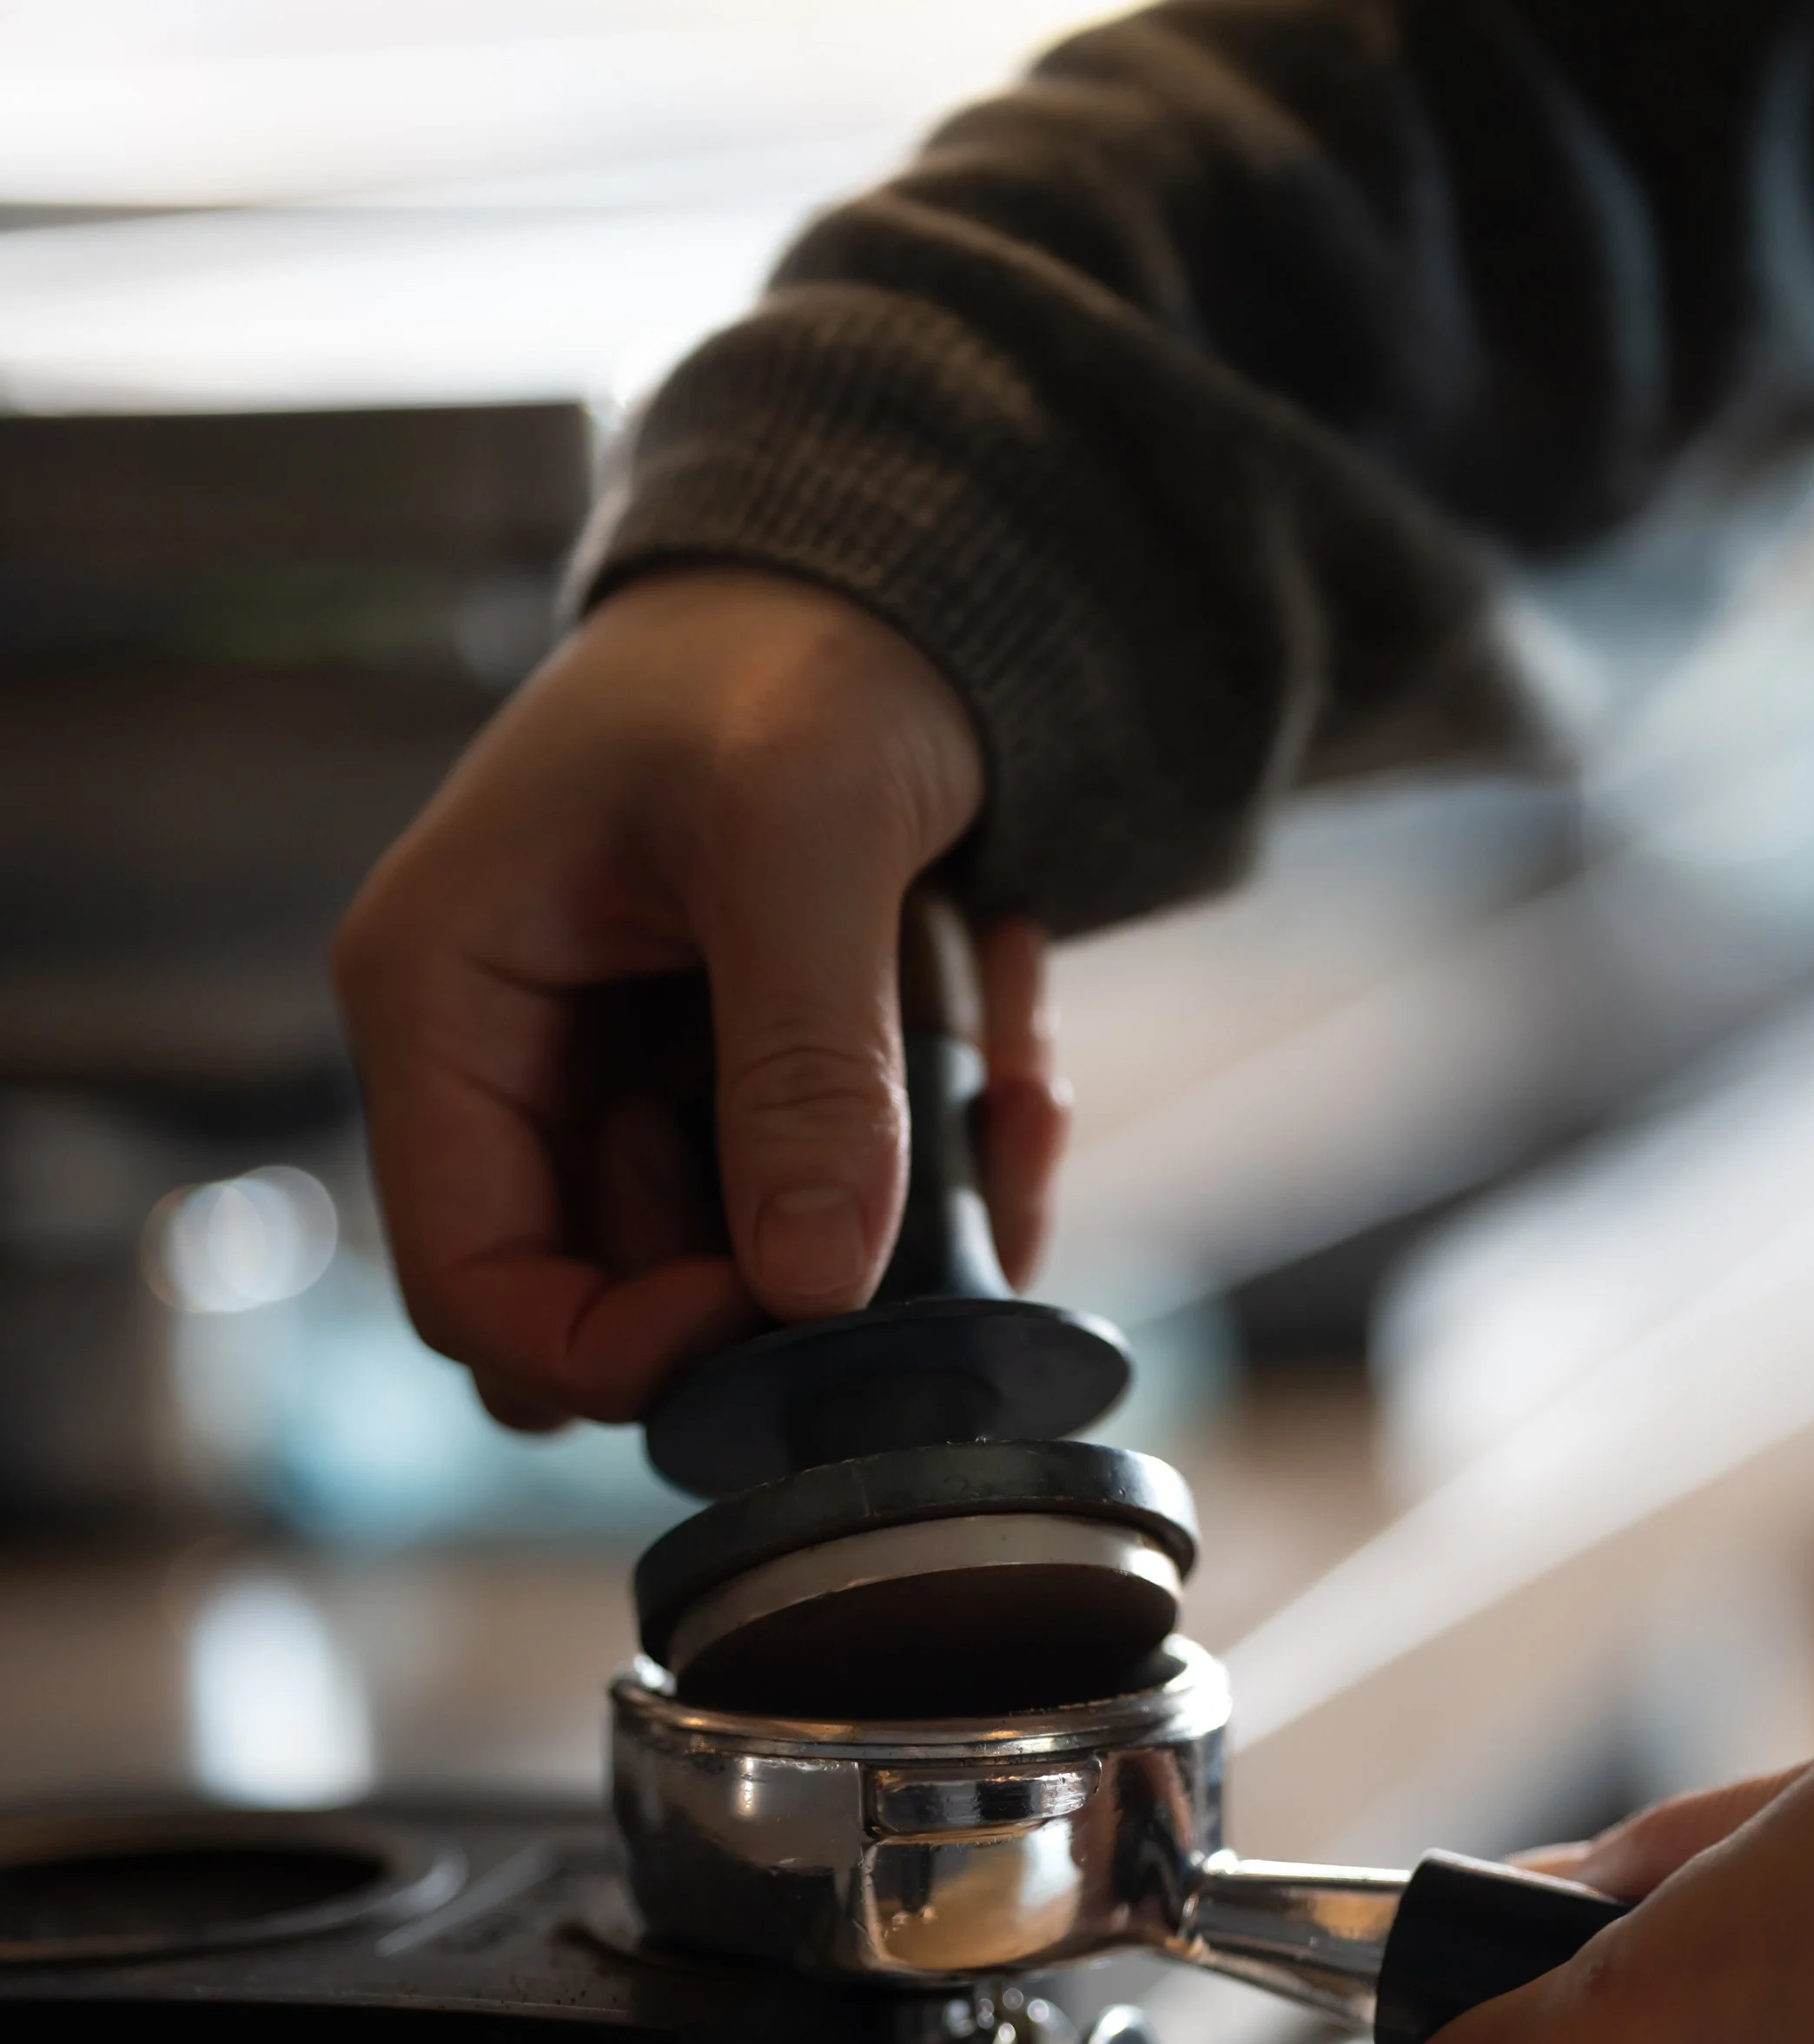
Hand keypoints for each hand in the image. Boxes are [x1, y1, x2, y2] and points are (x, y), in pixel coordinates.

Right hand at [334, 570, 1064, 1429]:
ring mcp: (625, 1089)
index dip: (618, 1348)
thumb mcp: (800, 834)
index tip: (792, 1309)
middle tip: (945, 1197)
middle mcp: (512, 1068)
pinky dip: (940, 1173)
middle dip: (798, 1282)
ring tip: (1012, 1076)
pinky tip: (1018, 1055)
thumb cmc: (791, 653)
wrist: (882, 573)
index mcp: (444, 1000)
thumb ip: (804, 1063)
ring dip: (902, 1223)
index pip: (473, 1284)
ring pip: (750, 1275)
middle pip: (622, 1302)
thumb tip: (811, 1287)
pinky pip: (829, 1213)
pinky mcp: (731, 1094)